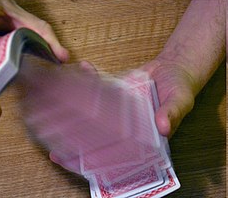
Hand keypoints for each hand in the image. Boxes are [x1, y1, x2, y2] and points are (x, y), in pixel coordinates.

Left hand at [45, 58, 200, 172]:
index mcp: (139, 136)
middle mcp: (124, 125)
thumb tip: (164, 127)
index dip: (86, 160)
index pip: (109, 154)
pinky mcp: (114, 90)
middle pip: (92, 136)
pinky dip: (90, 76)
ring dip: (73, 103)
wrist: (177, 68)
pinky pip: (98, 86)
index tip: (61, 158)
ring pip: (90, 111)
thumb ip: (172, 114)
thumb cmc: (180, 89)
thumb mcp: (180, 102)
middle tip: (47, 132)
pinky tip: (84, 66)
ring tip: (56, 95)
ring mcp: (116, 108)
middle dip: (69, 135)